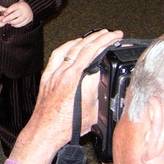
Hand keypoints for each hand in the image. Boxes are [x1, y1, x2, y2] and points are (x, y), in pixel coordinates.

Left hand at [0, 1, 32, 27]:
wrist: (30, 7)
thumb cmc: (21, 7)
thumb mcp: (16, 5)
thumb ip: (10, 9)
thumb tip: (3, 13)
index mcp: (20, 5)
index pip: (13, 8)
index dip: (8, 11)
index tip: (4, 14)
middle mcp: (24, 10)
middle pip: (15, 15)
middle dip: (8, 18)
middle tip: (4, 20)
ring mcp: (26, 15)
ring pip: (18, 20)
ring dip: (12, 22)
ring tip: (8, 22)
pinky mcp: (28, 20)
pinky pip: (21, 24)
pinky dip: (16, 25)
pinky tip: (13, 24)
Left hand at [8, 29, 123, 163]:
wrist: (46, 130)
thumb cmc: (67, 126)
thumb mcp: (95, 111)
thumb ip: (100, 91)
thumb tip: (108, 78)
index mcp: (78, 81)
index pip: (96, 54)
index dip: (108, 44)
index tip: (117, 38)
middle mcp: (66, 74)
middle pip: (85, 48)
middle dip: (101, 38)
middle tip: (113, 33)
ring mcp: (55, 73)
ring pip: (72, 49)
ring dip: (86, 39)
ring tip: (98, 35)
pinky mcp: (48, 75)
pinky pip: (58, 55)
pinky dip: (68, 46)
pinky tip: (75, 43)